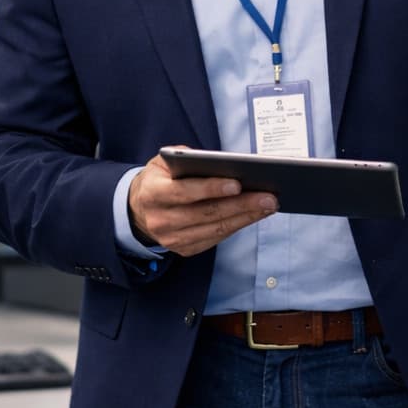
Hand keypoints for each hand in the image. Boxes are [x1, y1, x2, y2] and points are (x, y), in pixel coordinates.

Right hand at [127, 147, 277, 256]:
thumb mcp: (163, 162)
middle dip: (241, 205)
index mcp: (153, 193)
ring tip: (268, 205)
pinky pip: (216, 238)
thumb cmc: (160, 179)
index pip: (184, 192)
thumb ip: (186, 158)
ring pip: (215, 229)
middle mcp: (161, 220)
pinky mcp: (185, 249)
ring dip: (246, 217)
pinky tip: (255, 215)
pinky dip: (238, 226)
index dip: (211, 188)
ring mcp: (172, 239)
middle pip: (206, 213)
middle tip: (269, 196)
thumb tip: (220, 162)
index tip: (237, 184)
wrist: (139, 209)